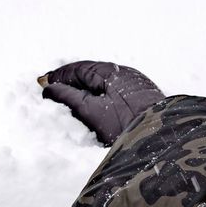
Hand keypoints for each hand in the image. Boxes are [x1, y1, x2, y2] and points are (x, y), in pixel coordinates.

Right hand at [39, 61, 163, 146]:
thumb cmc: (125, 124)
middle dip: (70, 81)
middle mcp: (123, 73)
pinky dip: (98, 95)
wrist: (162, 138)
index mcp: (109, 71)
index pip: (77, 69)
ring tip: (70, 97)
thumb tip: (48, 88)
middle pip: (90, 74)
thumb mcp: (90, 111)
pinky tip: (95, 105)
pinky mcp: (142, 97)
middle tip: (53, 89)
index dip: (59, 76)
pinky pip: (114, 91)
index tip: (43, 82)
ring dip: (84, 88)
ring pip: (102, 82)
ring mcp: (134, 84)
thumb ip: (67, 97)